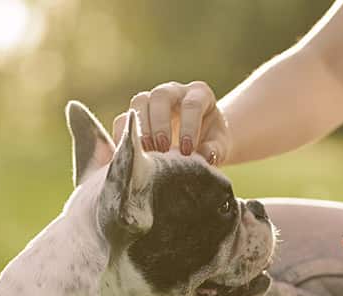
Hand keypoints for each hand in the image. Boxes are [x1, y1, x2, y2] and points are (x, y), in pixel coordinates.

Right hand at [113, 81, 231, 164]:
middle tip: (163, 149)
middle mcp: (174, 92)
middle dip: (160, 124)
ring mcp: (152, 100)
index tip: (187, 151)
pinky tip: (130, 154)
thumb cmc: (211, 141)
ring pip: (139, 102)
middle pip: (161, 96)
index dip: (189, 127)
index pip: (192, 104)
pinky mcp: (136, 115)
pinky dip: (124, 135)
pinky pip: (124, 118)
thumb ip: (215, 150)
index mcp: (199, 94)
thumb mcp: (219, 146)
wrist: (200, 142)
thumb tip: (205, 157)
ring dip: (140, 128)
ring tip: (146, 152)